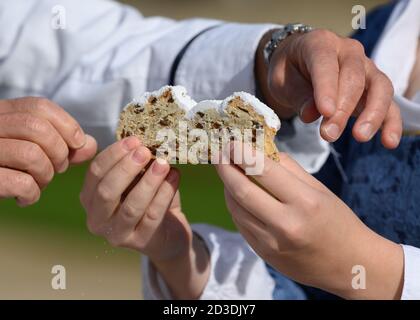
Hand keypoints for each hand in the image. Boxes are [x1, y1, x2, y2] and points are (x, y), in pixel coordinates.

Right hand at [0, 97, 96, 205]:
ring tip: (39, 184)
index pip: (39, 106)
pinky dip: (31, 194)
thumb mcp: (33, 150)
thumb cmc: (6, 168)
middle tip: (58, 168)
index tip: (77, 143)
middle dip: (59, 152)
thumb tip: (90, 144)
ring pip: (29, 154)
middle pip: (36, 128)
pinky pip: (19, 182)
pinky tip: (25, 198)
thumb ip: (63, 146)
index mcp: (0, 113)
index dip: (67, 125)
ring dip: (45, 175)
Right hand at [80, 137, 209, 298]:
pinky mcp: (141, 242)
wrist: (167, 233)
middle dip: (126, 168)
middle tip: (146, 151)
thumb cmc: (147, 200)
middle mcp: (97, 219)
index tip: (134, 140)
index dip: (114, 155)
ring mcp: (117, 235)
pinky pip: (153, 216)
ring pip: (131, 206)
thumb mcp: (137, 180)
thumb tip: (145, 140)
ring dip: (148, 182)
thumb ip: (136, 164)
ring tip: (164, 164)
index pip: (95, 173)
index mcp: (90, 198)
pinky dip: (164, 194)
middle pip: (106, 192)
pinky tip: (174, 177)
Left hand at [215, 144, 403, 298]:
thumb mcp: (319, 189)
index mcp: (305, 202)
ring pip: (235, 208)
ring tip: (227, 171)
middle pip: (241, 190)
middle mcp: (285, 224)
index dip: (241, 152)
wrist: (349, 266)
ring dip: (227, 186)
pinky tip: (237, 194)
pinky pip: (240, 224)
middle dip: (225, 168)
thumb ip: (288, 168)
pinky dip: (235, 205)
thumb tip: (259, 149)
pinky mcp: (263, 253)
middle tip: (218, 154)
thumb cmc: (338, 221)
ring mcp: (271, 243)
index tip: (230, 141)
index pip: (263, 170)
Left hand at [256, 29, 401, 148]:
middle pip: (354, 79)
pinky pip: (389, 103)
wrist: (298, 63)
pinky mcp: (375, 87)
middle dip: (343, 109)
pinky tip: (389, 141)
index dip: (327, 89)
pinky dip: (391, 122)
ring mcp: (366, 68)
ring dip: (372, 114)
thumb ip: (297, 96)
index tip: (325, 112)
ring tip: (360, 137)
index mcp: (321, 43)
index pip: (326, 65)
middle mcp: (349, 51)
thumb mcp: (281, 80)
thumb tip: (311, 115)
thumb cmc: (289, 71)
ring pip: (379, 88)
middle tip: (329, 134)